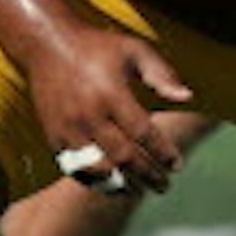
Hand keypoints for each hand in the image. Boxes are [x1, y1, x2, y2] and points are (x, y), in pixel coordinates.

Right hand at [22, 23, 193, 196]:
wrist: (48, 45)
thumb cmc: (98, 47)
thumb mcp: (135, 51)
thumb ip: (161, 75)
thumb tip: (187, 97)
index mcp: (112, 93)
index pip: (143, 133)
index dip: (162, 153)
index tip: (177, 166)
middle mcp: (89, 114)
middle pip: (123, 157)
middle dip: (147, 175)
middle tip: (164, 185)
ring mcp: (69, 128)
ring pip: (97, 169)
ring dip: (120, 184)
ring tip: (139, 190)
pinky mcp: (53, 136)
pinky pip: (75, 168)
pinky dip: (94, 180)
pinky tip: (111, 183)